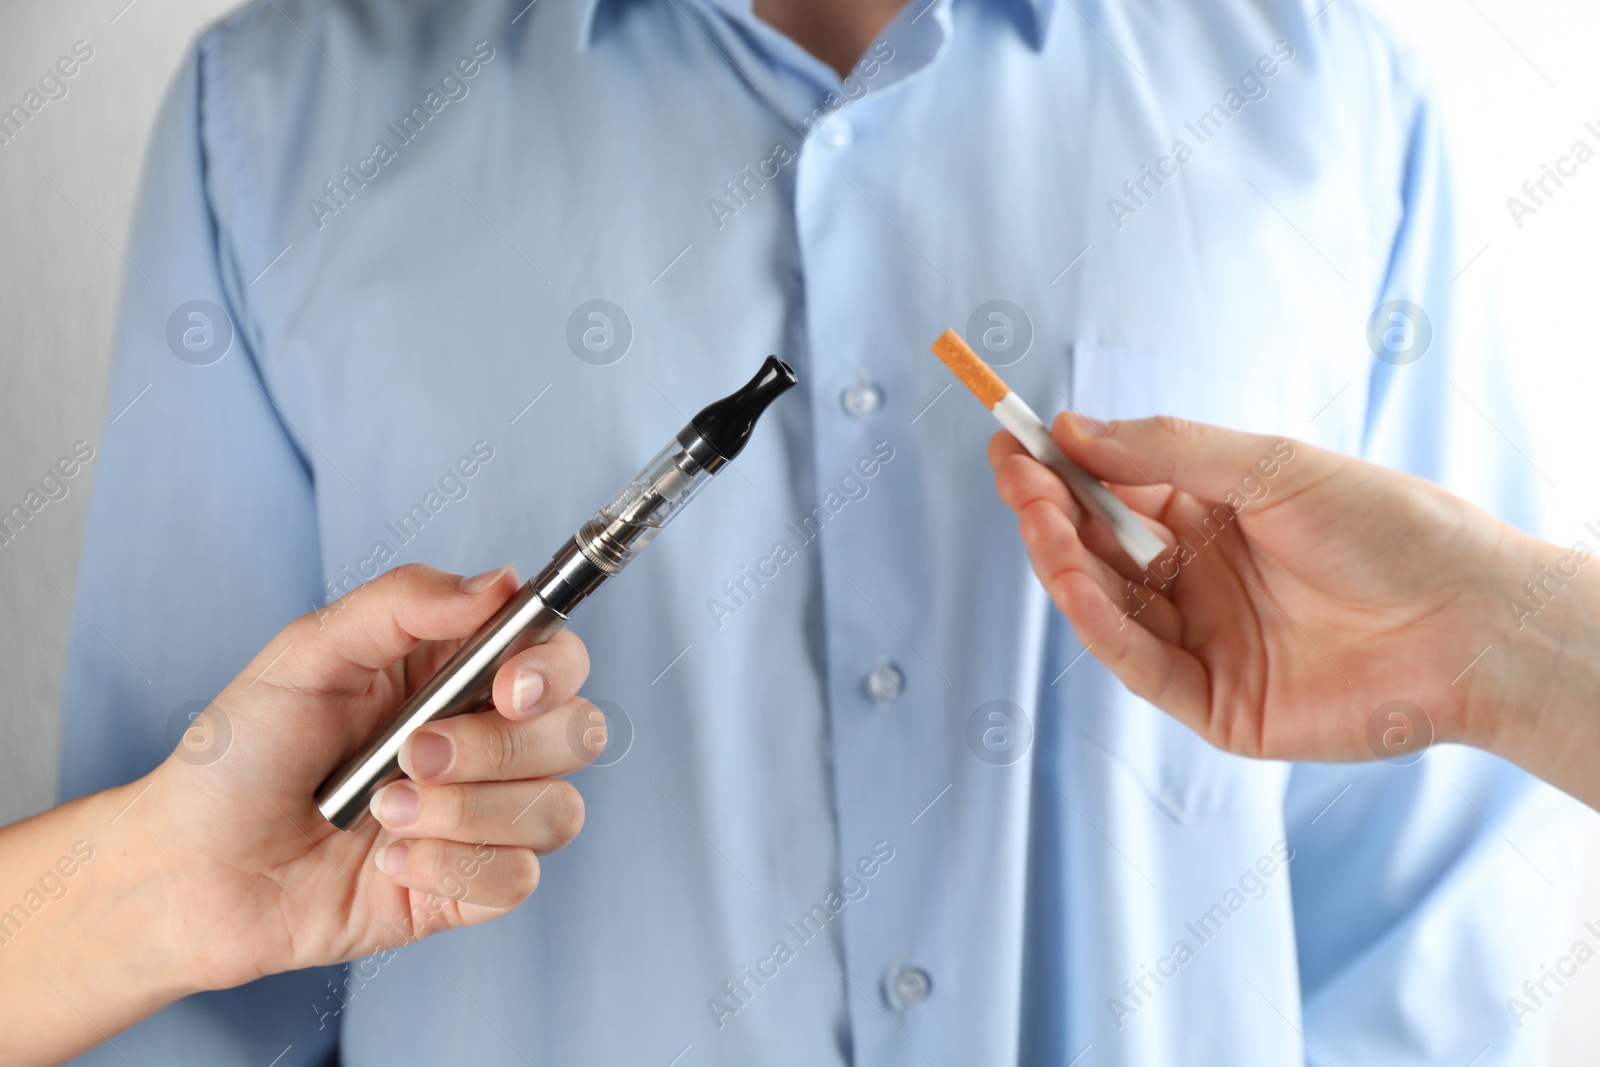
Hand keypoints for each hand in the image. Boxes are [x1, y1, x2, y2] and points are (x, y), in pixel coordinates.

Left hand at [140, 563, 598, 991]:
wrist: (188, 867)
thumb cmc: (240, 755)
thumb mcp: (307, 653)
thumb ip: (402, 603)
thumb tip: (500, 581)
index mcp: (456, 676)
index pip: (558, 658)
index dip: (553, 671)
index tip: (509, 687)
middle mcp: (484, 743)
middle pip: (577, 734)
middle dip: (498, 749)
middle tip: (411, 754)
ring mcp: (482, 818)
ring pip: (555, 810)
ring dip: (467, 814)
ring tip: (383, 814)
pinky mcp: (467, 888)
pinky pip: (516, 879)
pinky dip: (453, 868)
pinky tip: (390, 861)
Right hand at [989, 413, 1528, 762]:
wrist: (1470, 619)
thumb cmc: (1387, 527)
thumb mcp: (1268, 467)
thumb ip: (1166, 452)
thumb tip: (1073, 430)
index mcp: (1212, 520)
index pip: (1113, 493)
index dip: (1059, 471)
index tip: (1011, 444)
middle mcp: (1199, 582)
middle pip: (1099, 550)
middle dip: (1050, 512)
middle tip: (1015, 480)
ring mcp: (1204, 644)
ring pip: (1108, 607)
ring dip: (1066, 565)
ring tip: (1038, 522)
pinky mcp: (1214, 704)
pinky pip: (1141, 665)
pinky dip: (1102, 626)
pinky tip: (1078, 584)